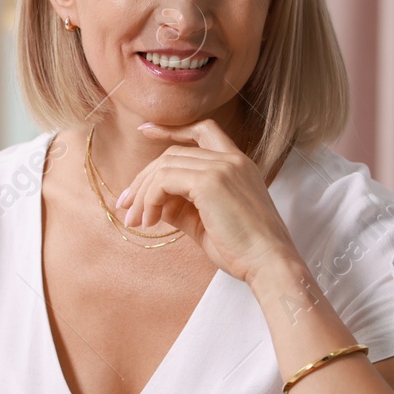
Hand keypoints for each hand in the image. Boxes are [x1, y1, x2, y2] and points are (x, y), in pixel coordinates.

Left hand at [116, 119, 298, 283]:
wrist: (269, 264)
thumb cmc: (241, 249)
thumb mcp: (204, 223)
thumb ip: (180, 207)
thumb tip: (150, 203)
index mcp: (238, 164)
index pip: (203, 130)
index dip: (171, 129)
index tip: (145, 130)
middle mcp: (231, 159)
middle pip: (172, 154)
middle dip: (142, 179)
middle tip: (124, 205)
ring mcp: (222, 167)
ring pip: (164, 166)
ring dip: (141, 194)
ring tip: (135, 221)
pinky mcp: (210, 181)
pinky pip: (163, 181)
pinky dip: (149, 200)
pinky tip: (149, 222)